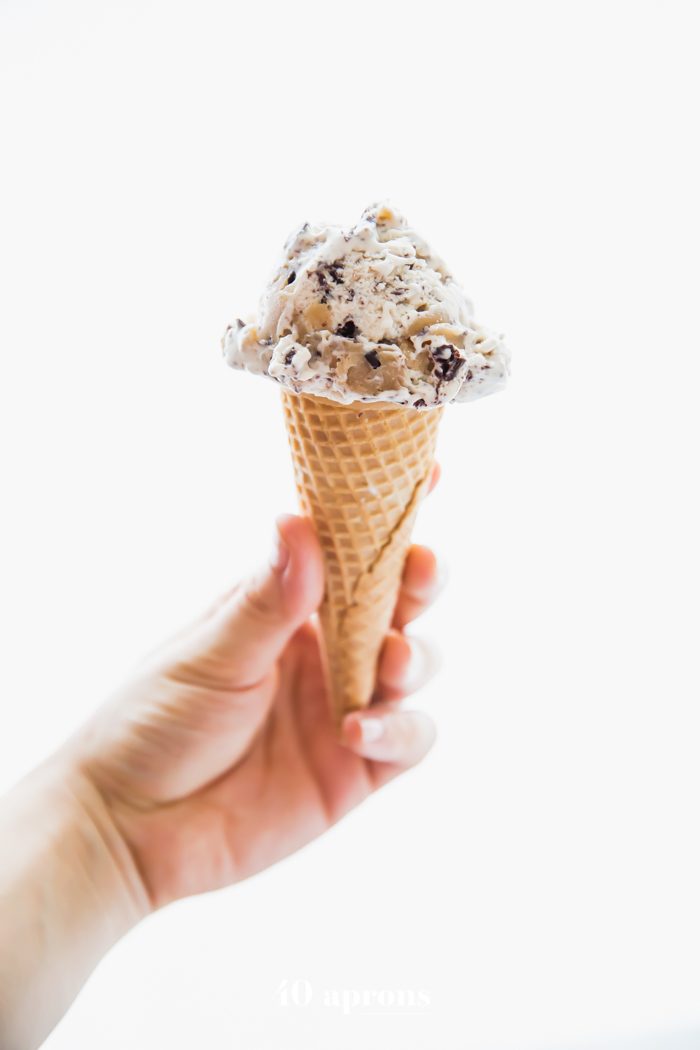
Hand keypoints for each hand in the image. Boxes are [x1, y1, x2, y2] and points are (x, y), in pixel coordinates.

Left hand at [72, 502, 442, 909]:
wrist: (129, 826)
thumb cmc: (153, 720)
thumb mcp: (210, 651)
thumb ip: (267, 598)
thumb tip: (297, 520)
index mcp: (287, 608)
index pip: (349, 551)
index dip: (392, 515)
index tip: (431, 474)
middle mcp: (324, 651)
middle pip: (398, 602)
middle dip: (420, 581)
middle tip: (421, 571)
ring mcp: (344, 707)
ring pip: (415, 665)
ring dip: (415, 655)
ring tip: (388, 661)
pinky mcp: (356, 769)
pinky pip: (408, 741)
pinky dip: (399, 730)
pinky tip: (357, 731)